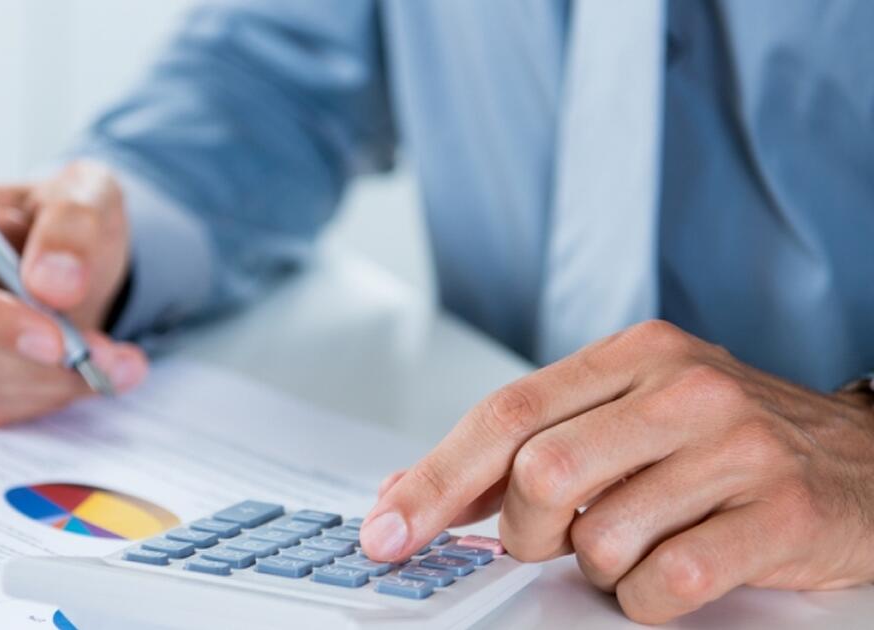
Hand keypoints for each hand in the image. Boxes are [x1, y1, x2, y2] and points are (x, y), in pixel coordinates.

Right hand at [0, 161, 146, 424]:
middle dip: (33, 361)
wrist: (72, 260)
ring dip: (46, 383)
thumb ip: (73, 228)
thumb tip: (52, 283)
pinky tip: (80, 378)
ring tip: (111, 363)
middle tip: (105, 357)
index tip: (54, 342)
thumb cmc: (66, 222)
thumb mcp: (87, 198)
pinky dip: (37, 400)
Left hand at [360, 320, 873, 622]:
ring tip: (634, 544)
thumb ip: (529, 444)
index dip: (435, 479)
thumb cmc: (729, 439)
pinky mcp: (777, 515)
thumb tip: (416, 494)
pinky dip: (643, 599)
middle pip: (540, 474)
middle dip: (523, 529)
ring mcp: (735, 449)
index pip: (505, 415)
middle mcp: (683, 390)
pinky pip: (663, 585)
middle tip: (547, 538)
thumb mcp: (628, 415)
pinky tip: (669, 573)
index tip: (389, 528)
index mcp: (633, 355)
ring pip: (598, 538)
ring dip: (595, 566)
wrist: (864, 461)